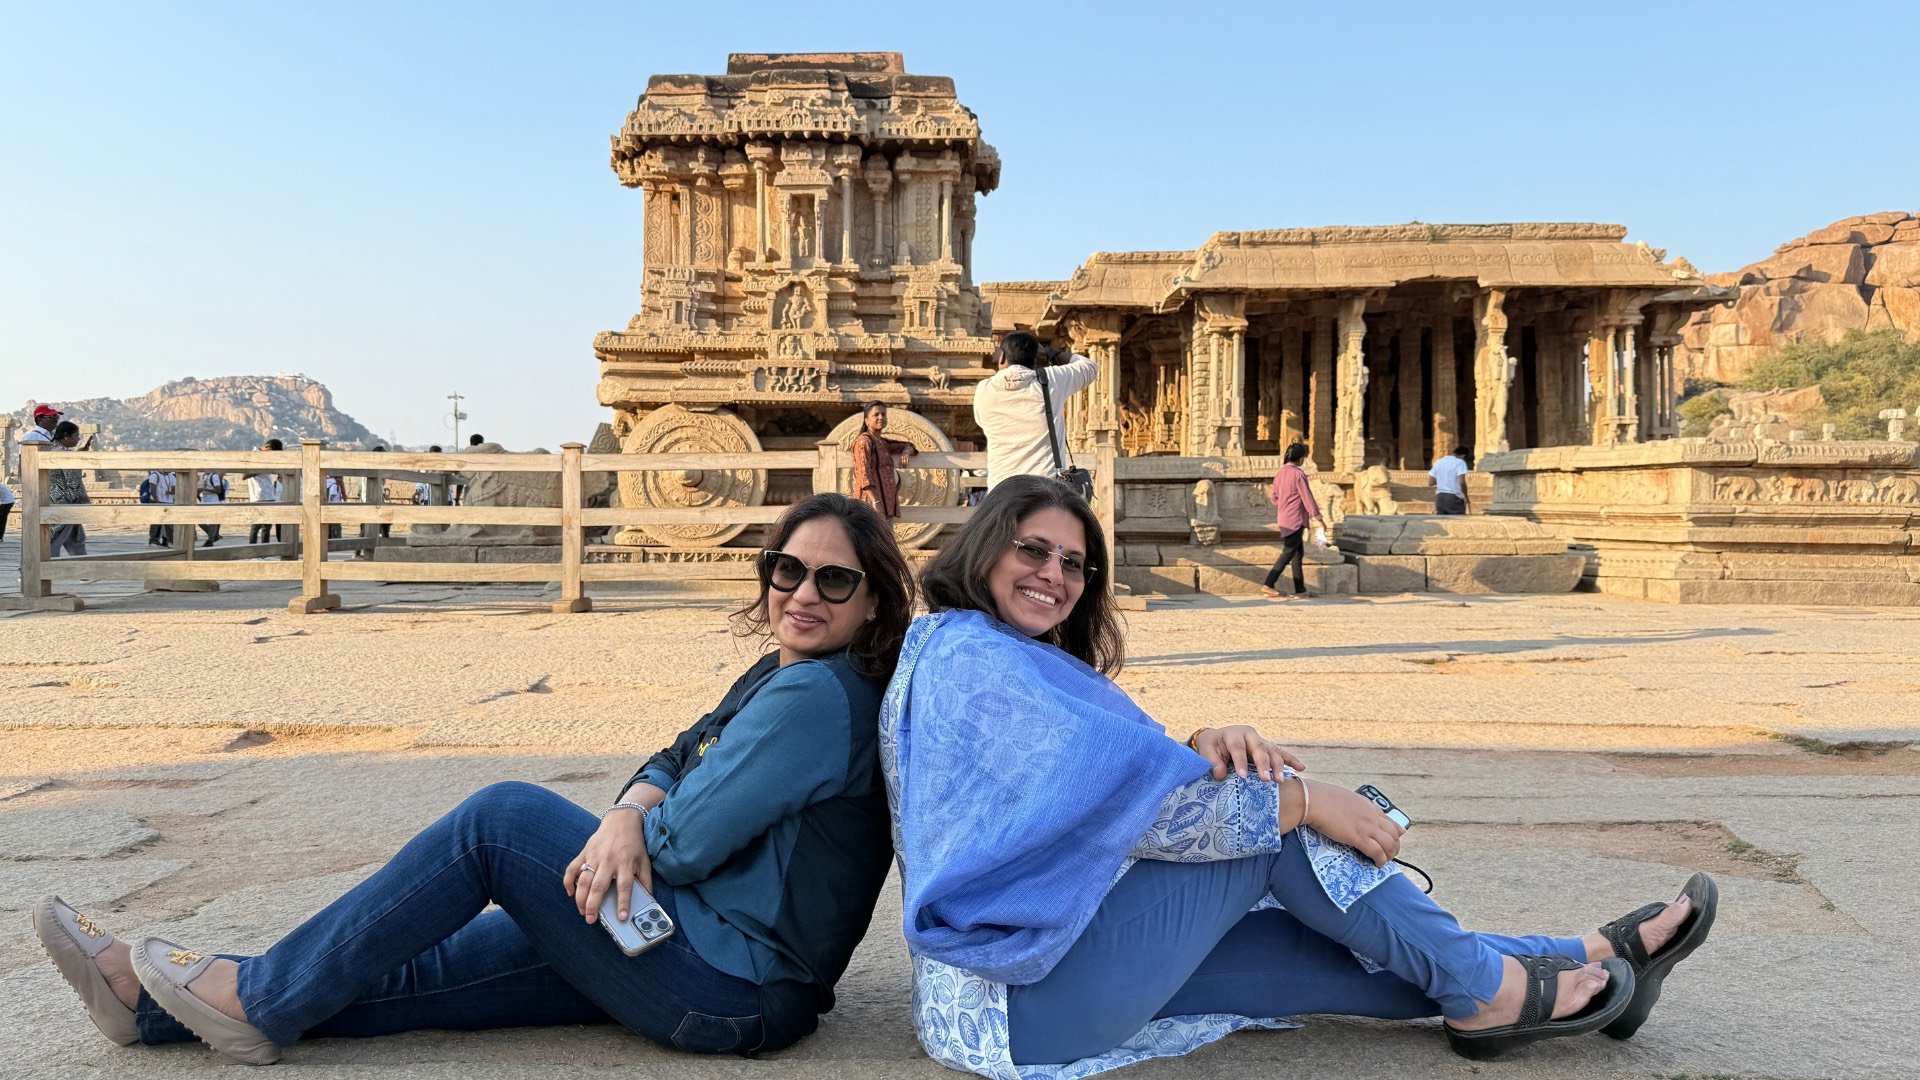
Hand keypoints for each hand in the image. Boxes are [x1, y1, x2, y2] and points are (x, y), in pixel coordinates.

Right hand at [564, 808, 652, 923]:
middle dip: (593, 905)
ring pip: (584, 880)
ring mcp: (594, 856)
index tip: (621, 917)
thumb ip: (645, 880)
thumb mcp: (644, 860)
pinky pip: (572, 868)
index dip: (623, 902)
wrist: (621, 820)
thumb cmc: (634, 843)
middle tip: (590, 919)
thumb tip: (648, 898)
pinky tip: (570, 893)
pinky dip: (569, 881)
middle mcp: (608, 860)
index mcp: (625, 863)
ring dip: (580, 898)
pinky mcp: (584, 852)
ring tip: (582, 911)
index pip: (625, 886)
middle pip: (598, 886)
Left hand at [1192, 726, 1306, 781]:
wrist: (1218, 739)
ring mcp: (1260, 740)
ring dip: (1278, 765)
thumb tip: (1220, 774)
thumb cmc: (1212, 747)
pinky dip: (1291, 760)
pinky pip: (1281, 753)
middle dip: (1264, 764)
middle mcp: (1249, 735)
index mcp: (1233, 734)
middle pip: (1259, 748)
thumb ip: (1213, 762)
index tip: (1242, 777)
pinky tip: (1301, 768)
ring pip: (1273, 750)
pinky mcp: (1267, 746)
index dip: (1240, 762)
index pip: (1238, 748)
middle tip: (1266, 780)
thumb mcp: (1207, 751)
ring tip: (1280, 780)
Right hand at [1303, 782, 1403, 866]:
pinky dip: (1381, 860)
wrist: (1313, 800)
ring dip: (1390, 855)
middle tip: (1391, 853)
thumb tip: (1350, 812)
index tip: (1392, 839)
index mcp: (1367, 805)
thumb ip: (1353, 806)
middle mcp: (1371, 816)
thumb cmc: (1321, 797)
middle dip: (1395, 845)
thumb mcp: (1344, 798)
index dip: (1394, 832)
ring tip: (1386, 860)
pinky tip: (1378, 864)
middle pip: (1394, 833)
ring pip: (1389, 844)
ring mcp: (1367, 827)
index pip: (1389, 820)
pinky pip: (1377, 852)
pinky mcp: (1359, 838)